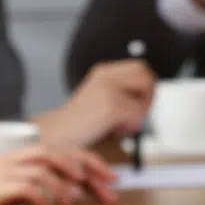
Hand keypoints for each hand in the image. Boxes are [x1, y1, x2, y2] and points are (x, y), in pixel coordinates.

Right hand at [0, 144, 116, 204]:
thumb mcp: (15, 188)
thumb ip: (41, 186)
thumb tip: (72, 193)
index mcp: (23, 155)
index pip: (65, 150)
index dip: (91, 161)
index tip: (111, 178)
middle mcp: (16, 157)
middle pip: (60, 154)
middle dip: (88, 170)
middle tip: (107, 188)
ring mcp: (5, 169)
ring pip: (44, 168)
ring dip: (64, 184)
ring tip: (75, 201)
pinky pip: (24, 186)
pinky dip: (41, 195)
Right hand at [36, 59, 155, 147]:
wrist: (55, 137)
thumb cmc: (78, 124)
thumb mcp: (99, 98)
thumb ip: (120, 91)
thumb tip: (149, 91)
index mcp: (103, 72)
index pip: (140, 67)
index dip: (146, 86)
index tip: (138, 103)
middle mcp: (106, 76)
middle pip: (147, 77)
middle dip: (147, 98)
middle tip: (134, 114)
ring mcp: (108, 90)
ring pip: (144, 98)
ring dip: (138, 115)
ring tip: (120, 124)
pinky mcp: (111, 107)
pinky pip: (137, 116)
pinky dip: (130, 128)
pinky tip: (114, 131)